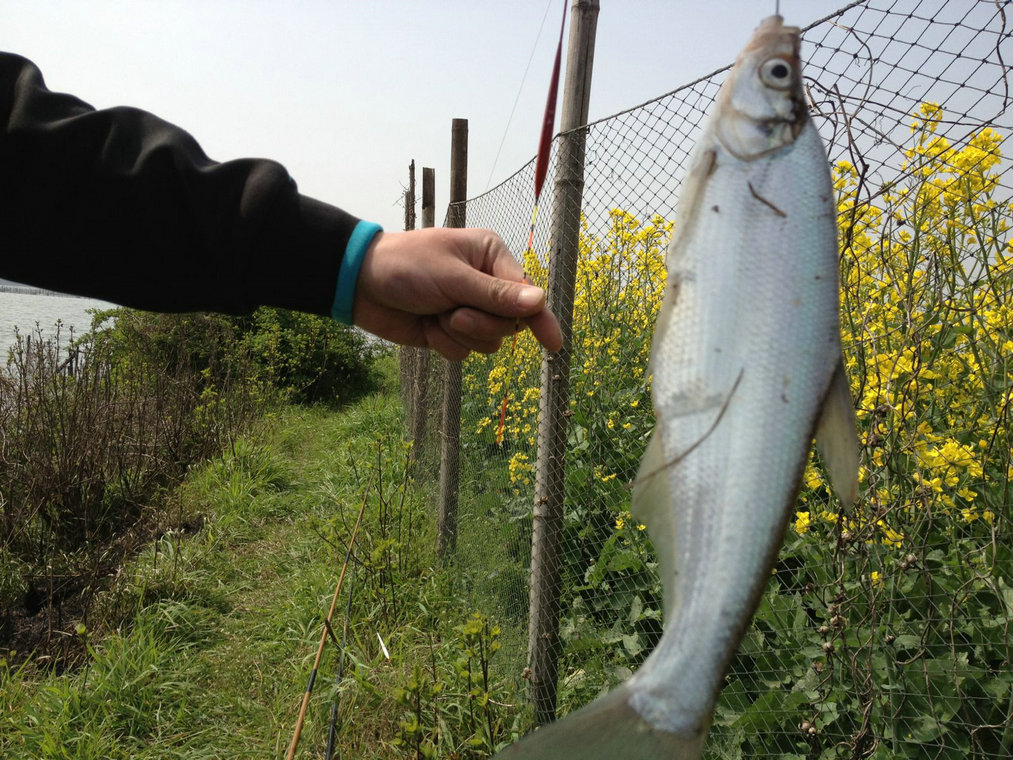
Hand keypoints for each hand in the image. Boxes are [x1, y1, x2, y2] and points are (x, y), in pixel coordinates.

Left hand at [353, 227, 563, 360]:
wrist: (359, 284)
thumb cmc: (405, 266)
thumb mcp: (452, 278)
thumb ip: (496, 295)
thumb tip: (539, 301)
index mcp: (491, 257)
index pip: (526, 294)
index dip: (539, 319)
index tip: (554, 345)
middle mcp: (486, 283)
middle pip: (509, 324)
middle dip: (482, 325)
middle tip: (454, 314)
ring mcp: (468, 309)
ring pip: (488, 343)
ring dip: (460, 335)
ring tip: (436, 316)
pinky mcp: (450, 332)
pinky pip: (464, 353)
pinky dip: (444, 344)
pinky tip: (426, 327)